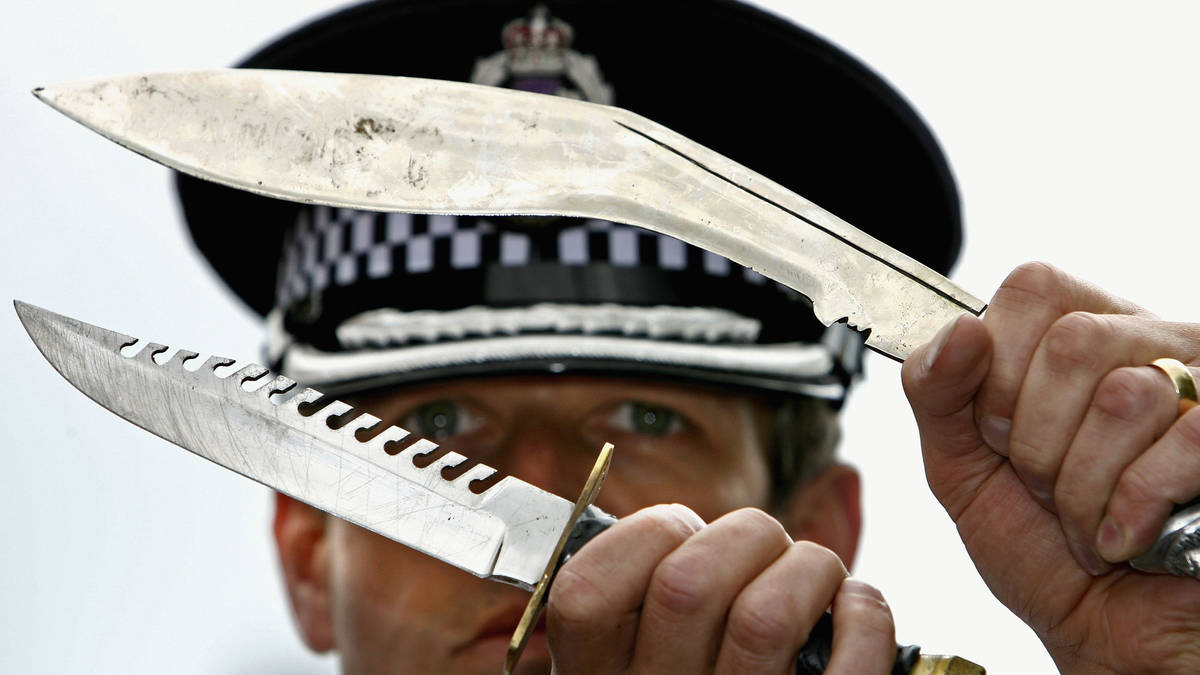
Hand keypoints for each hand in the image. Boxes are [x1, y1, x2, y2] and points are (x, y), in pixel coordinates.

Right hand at [546, 505, 895, 673]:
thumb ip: (634, 602)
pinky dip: (864, 617)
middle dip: (745, 535)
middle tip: (763, 547)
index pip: (587, 591)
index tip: (682, 537)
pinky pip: (850, 667)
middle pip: (686, 584)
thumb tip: (675, 527)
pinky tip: (853, 607)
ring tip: (812, 576)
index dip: (649, 534)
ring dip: (808, 567)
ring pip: (766, 616)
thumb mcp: (625, 660)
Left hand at [903, 262, 1199, 673]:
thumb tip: (960, 328)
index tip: (999, 431)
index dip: (998, 370)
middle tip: (1043, 483)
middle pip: (1074, 341)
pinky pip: (1183, 446)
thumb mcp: (960, 466)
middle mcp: (1150, 345)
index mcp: (1080, 332)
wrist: (1103, 634)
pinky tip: (1126, 537)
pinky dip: (1131, 510)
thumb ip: (935, 392)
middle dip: (1034, 439)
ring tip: (1086, 514)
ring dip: (1082, 485)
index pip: (1033, 289)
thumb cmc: (1040, 548)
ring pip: (1127, 396)